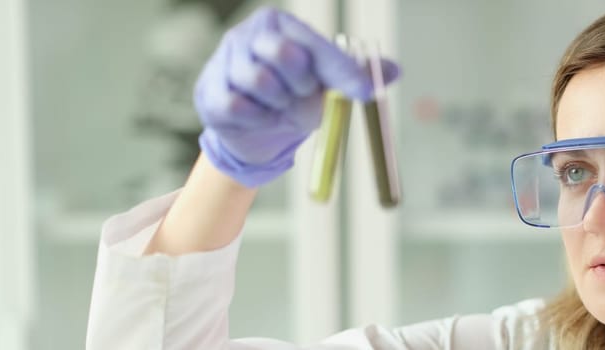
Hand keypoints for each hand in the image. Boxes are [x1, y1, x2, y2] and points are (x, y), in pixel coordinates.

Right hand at [195, 6, 398, 186]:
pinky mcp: (210, 92)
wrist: (258, 132)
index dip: (342, 70)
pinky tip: (258, 115)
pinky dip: (256, 117)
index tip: (364, 92)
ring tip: (278, 105)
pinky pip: (239, 106)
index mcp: (280, 25)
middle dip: (302, 84)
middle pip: (284, 55)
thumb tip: (394, 71)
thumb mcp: (328, 85)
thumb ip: (358, 76)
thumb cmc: (294, 97)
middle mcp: (248, 35)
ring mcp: (224, 61)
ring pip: (260, 83)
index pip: (314, 44)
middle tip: (301, 93)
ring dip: (278, 104)